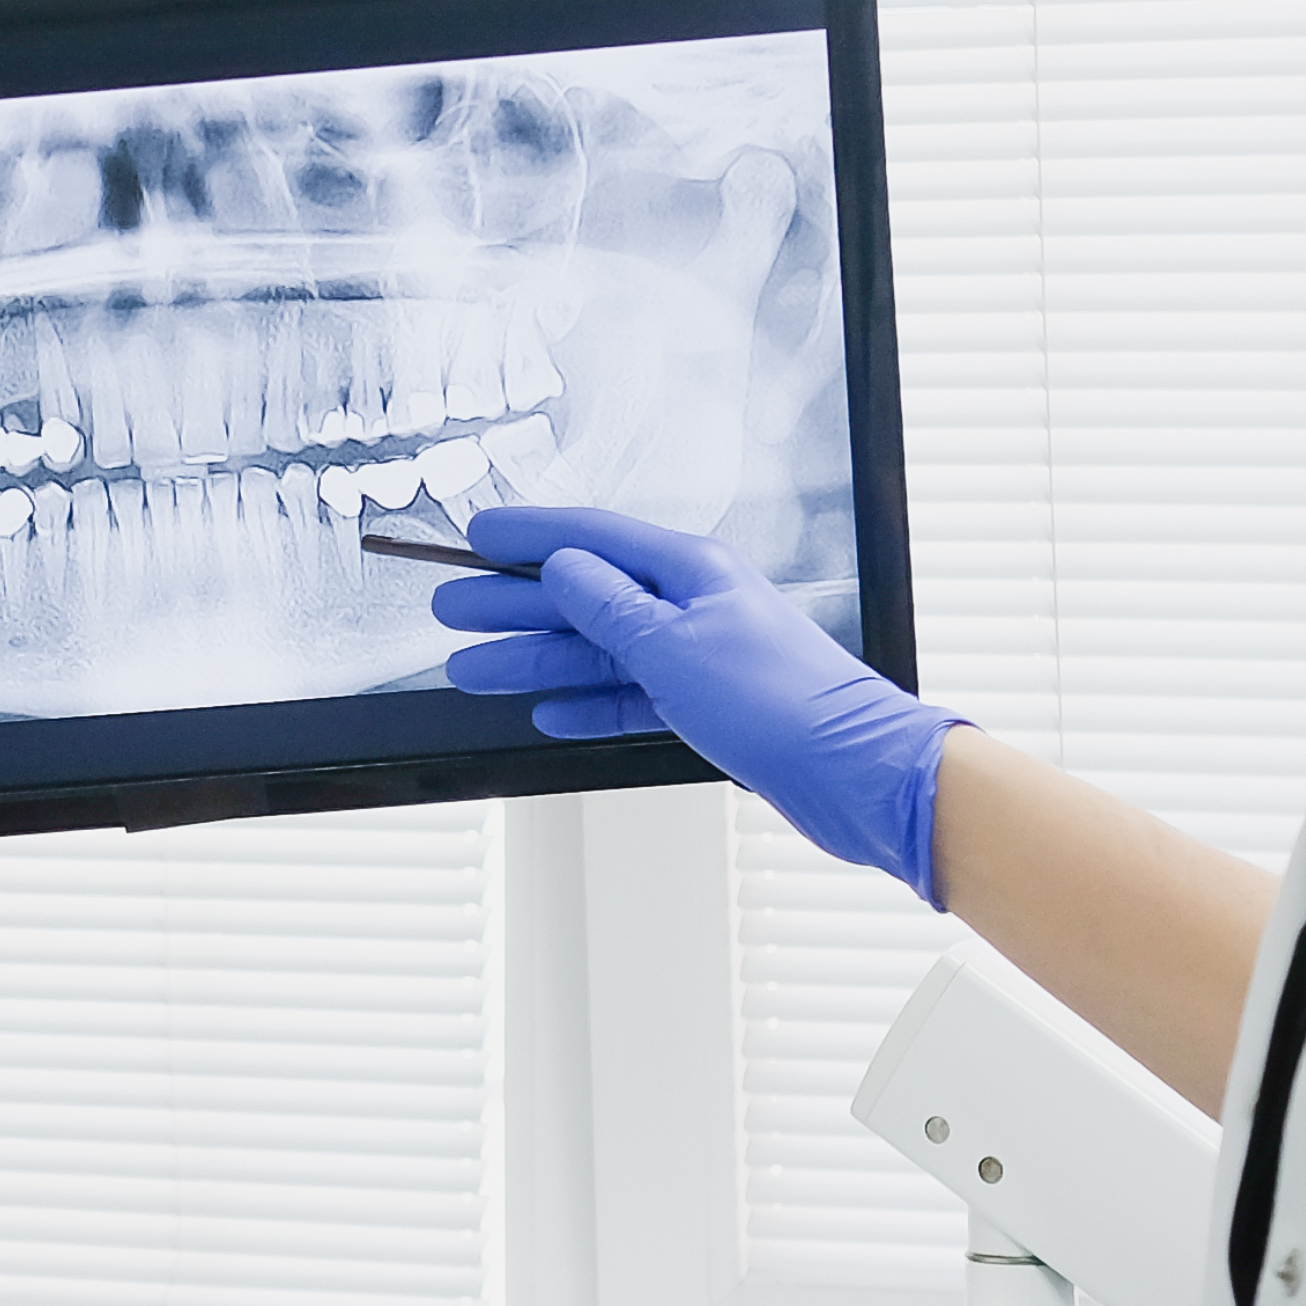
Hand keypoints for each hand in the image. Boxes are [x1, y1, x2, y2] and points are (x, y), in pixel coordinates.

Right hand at [427, 506, 956, 891]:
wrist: (853, 772)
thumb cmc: (784, 700)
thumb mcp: (675, 644)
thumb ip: (609, 607)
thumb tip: (562, 569)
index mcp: (689, 570)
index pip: (590, 538)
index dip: (526, 534)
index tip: (474, 533)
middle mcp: (692, 606)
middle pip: (583, 597)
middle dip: (512, 604)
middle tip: (451, 608)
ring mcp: (698, 656)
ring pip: (597, 653)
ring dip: (533, 661)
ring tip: (471, 670)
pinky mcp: (706, 707)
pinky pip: (629, 697)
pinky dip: (585, 704)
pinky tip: (547, 710)